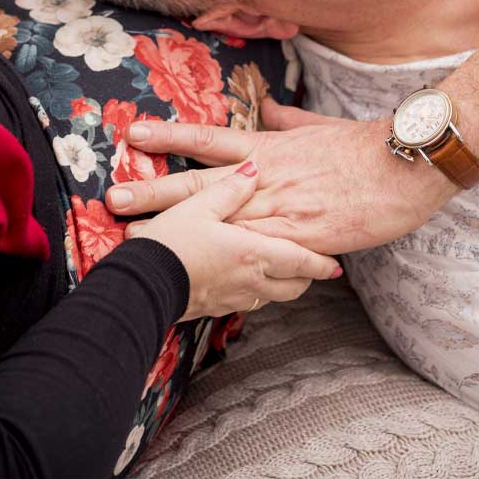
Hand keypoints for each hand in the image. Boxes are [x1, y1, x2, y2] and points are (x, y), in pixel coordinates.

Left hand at [107, 98, 457, 254]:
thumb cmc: (357, 146)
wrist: (398, 169)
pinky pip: (255, 254)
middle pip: (197, 184)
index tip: (132, 133)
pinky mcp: (297, 239)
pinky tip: (198, 279)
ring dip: (178, 234)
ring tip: (142, 243)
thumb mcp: (316, 125)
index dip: (167, 136)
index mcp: (262, 148)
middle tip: (114, 198)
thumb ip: (285, 118)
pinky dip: (228, 265)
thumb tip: (267, 105)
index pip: (205, 138)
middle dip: (153, 191)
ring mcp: (276, 209)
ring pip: (217, 222)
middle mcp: (260, 177)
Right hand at [128, 161, 339, 321]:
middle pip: (294, 284)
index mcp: (253, 252)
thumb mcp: (198, 206)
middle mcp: (252, 280)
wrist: (142, 285)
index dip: (321, 262)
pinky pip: (248, 302)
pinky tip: (244, 281)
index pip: (301, 260)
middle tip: (312, 266)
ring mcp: (235, 298)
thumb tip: (253, 170)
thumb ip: (229, 189)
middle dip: (306, 275)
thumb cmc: (172, 243)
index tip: (335, 263)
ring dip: (282, 285)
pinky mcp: (216, 308)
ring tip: (282, 273)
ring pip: (273, 296)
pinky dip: (256, 292)